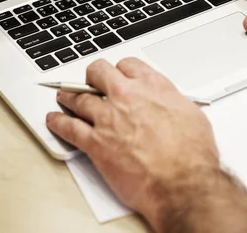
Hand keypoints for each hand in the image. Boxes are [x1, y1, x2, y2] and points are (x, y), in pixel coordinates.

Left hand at [46, 58, 219, 230]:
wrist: (182, 183)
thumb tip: (169, 102)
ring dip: (69, 96)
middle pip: (98, 72)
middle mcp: (127, 96)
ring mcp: (108, 118)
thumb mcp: (191, 114)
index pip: (128, 64)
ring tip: (63, 95)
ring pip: (79, 98)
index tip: (118, 75)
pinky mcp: (95, 143)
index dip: (121, 70)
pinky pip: (69, 128)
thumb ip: (172, 102)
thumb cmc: (192, 155)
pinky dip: (58, 123)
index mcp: (152, 86)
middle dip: (92, 75)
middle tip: (89, 80)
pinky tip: (54, 120)